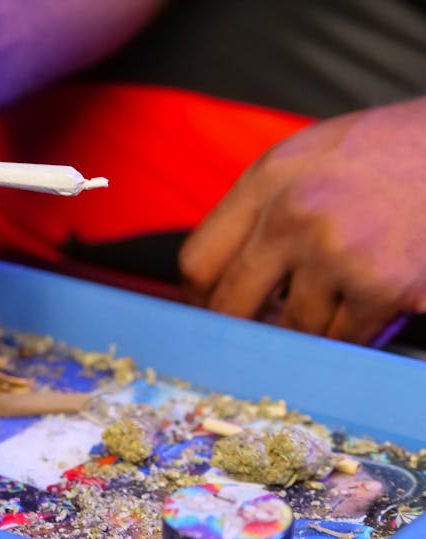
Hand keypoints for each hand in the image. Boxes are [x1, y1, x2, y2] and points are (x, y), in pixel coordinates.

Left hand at [179, 98, 425, 344]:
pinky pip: (344, 338)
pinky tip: (368, 299)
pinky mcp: (385, 288)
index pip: (198, 262)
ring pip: (294, 329)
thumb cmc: (383, 154)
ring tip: (336, 290)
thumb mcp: (303, 158)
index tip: (210, 309)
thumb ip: (256, 211)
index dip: (200, 296)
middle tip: (257, 328)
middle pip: (232, 306)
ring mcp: (339, 254)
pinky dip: (351, 330)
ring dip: (308, 325)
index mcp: (267, 181)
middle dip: (242, 325)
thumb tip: (218, 277)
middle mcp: (294, 216)